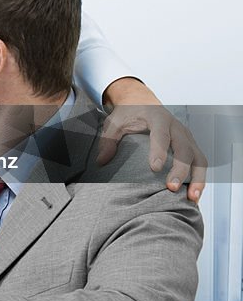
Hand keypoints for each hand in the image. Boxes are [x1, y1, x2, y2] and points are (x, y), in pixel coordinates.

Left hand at [100, 78, 205, 201]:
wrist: (142, 102)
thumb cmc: (129, 113)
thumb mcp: (114, 122)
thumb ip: (108, 140)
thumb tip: (101, 161)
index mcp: (157, 117)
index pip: (161, 135)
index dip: (159, 151)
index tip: (154, 168)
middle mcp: (176, 127)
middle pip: (184, 149)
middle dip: (180, 169)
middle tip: (171, 187)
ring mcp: (186, 137)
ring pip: (198, 158)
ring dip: (197, 178)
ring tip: (191, 198)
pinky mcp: (191, 145)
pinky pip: (200, 163)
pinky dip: (200, 179)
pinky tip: (194, 196)